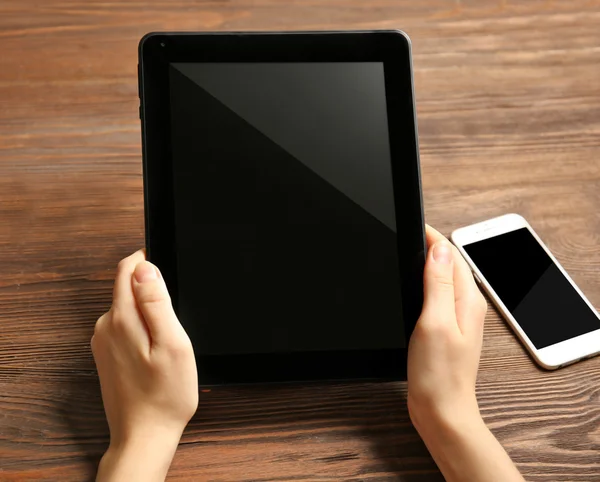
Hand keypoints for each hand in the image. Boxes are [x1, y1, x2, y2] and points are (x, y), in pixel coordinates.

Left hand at [92, 250, 197, 480]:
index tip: (169, 274)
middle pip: (127, 287)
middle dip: (152, 290)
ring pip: (127, 307)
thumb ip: (156, 302)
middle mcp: (105, 326)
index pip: (127, 269)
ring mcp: (103, 342)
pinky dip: (142, 329)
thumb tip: (145, 267)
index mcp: (122, 318)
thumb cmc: (165, 394)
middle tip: (176, 318)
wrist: (144, 434)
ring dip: (148, 312)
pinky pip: (124, 326)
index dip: (149, 261)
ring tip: (168, 340)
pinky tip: (156, 353)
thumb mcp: (173, 343)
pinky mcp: (106, 355)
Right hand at [407, 226, 523, 481]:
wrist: (441, 409)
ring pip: (442, 279)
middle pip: (448, 264)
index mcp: (467, 299)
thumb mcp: (435, 321)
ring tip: (406, 253)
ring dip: (426, 264)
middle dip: (429, 246)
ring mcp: (456, 317)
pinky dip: (423, 284)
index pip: (451, 255)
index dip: (432, 237)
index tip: (413, 225)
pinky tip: (411, 287)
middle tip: (406, 234)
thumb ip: (439, 283)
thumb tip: (439, 248)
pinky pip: (436, 295)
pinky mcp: (445, 328)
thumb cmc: (439, 372)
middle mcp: (466, 305)